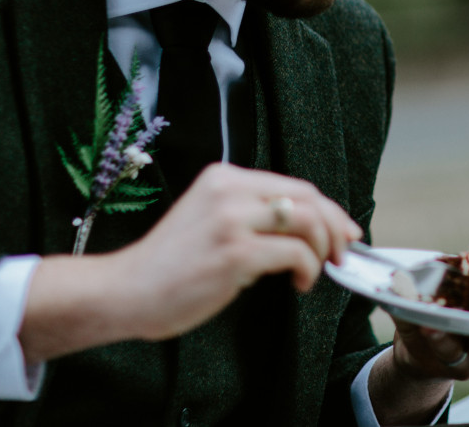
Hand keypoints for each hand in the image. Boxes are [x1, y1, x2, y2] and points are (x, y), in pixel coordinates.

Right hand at [22, 163, 360, 359]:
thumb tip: (307, 228)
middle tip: (342, 252)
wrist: (124, 291)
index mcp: (223, 178)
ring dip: (324, 248)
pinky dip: (308, 268)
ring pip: (307, 220)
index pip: (294, 185)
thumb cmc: (168, 266)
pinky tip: (299, 282)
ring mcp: (231, 219)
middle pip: (308, 197)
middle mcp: (229, 190)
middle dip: (335, 226)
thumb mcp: (210, 220)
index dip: (328, 209)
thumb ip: (250, 215)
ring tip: (319, 269)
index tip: (344, 231)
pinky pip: (294, 253)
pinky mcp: (234, 252)